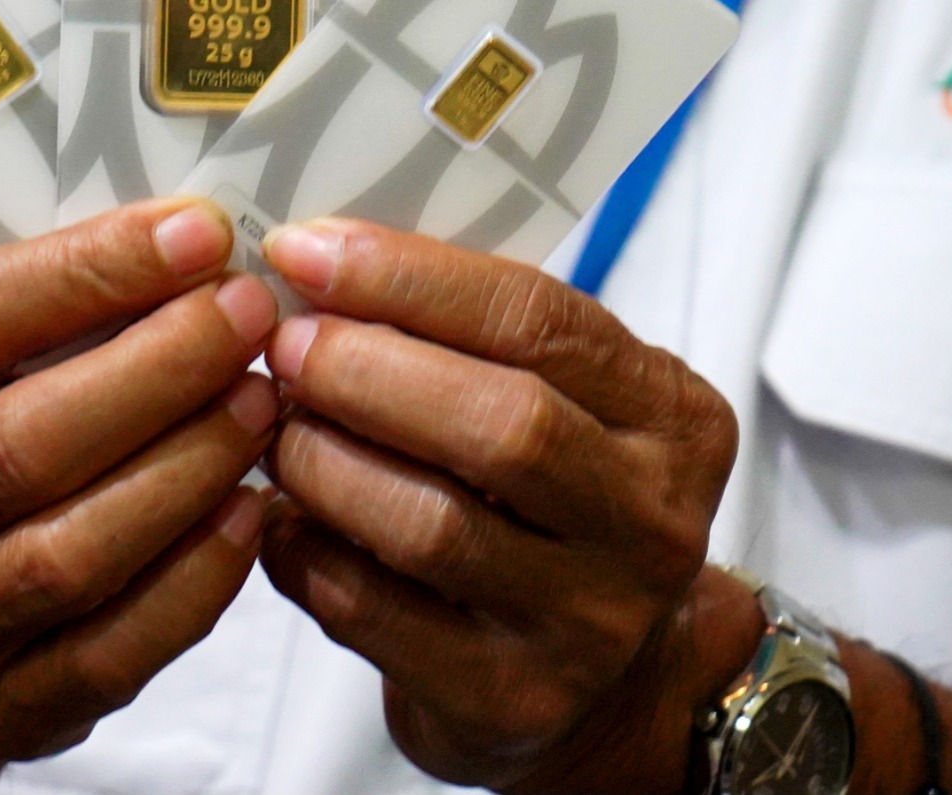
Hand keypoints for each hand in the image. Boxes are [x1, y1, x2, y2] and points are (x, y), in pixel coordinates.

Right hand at [0, 198, 279, 769]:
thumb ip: (26, 312)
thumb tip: (187, 239)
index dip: (89, 269)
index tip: (198, 232)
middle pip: (25, 440)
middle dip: (162, 365)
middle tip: (250, 314)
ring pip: (76, 548)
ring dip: (193, 462)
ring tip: (264, 398)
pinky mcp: (1, 711)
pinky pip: (120, 646)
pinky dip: (200, 573)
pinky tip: (253, 508)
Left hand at [257, 219, 752, 792]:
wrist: (597, 683)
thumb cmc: (552, 504)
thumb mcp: (564, 403)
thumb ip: (478, 335)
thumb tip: (322, 257)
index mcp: (675, 419)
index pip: (541, 321)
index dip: (412, 278)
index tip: (309, 250)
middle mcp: (650, 523)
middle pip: (499, 424)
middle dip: (366, 368)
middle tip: (285, 344)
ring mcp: (587, 623)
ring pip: (431, 524)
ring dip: (326, 460)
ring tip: (276, 426)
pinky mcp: (507, 700)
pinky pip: (375, 611)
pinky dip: (306, 550)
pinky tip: (279, 515)